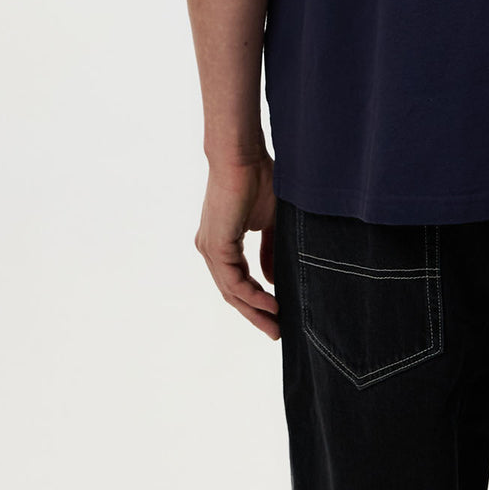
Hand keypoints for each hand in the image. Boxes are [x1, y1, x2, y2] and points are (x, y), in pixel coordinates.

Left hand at [195, 154, 279, 339]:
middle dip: (255, 315)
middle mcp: (211, 250)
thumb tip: (271, 279)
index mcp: (221, 243)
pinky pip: (233, 281)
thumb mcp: (268, 221)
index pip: (237, 282)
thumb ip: (269, 250)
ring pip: (231, 292)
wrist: (242, 156)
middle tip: (276, 333)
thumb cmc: (258, 179)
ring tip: (276, 325)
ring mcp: (210, 249)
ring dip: (255, 311)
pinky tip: (271, 303)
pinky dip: (252, 295)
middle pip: (232, 294)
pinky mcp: (215, 246)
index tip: (278, 315)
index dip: (256, 300)